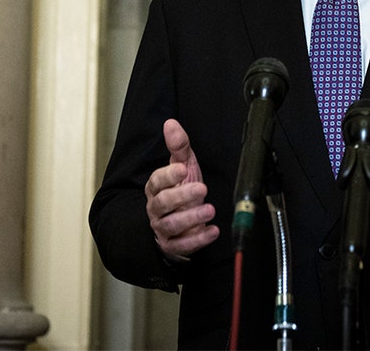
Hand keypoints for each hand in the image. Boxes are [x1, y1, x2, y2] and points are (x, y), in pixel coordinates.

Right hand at [144, 119, 219, 259]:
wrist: (181, 225)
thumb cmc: (180, 192)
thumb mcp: (183, 167)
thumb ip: (178, 147)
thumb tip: (171, 123)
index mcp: (156, 188)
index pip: (156, 181)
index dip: (168, 175)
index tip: (182, 169)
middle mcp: (156, 208)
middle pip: (162, 203)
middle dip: (181, 196)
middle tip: (202, 189)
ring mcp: (163, 228)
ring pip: (171, 225)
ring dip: (191, 218)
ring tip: (209, 209)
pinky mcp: (173, 245)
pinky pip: (182, 245)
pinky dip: (198, 239)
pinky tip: (213, 231)